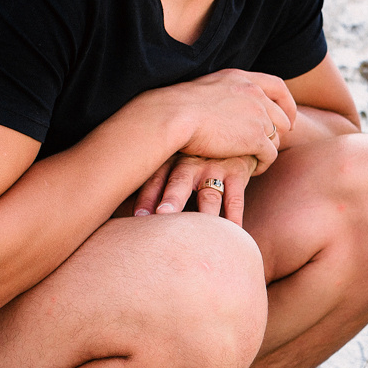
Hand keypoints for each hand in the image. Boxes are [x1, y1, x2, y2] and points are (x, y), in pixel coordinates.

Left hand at [134, 153, 257, 223]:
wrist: (231, 133)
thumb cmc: (193, 155)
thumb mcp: (172, 158)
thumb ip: (154, 182)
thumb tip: (131, 215)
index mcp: (170, 160)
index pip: (154, 180)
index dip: (145, 197)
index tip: (138, 217)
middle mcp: (190, 163)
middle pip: (179, 182)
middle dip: (171, 199)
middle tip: (163, 215)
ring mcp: (215, 167)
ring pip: (209, 194)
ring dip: (204, 213)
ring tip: (201, 233)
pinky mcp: (237, 173)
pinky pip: (235, 199)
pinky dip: (234, 218)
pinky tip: (233, 233)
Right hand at [150, 69, 296, 172]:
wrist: (172, 116)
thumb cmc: (176, 107)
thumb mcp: (205, 90)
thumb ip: (222, 95)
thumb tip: (222, 106)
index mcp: (241, 78)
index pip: (278, 86)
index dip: (287, 104)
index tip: (286, 118)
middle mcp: (254, 93)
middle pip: (281, 115)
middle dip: (280, 131)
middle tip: (271, 144)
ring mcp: (257, 115)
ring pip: (277, 137)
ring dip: (268, 149)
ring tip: (256, 159)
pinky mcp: (255, 138)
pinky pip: (270, 154)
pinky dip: (264, 164)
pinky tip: (253, 169)